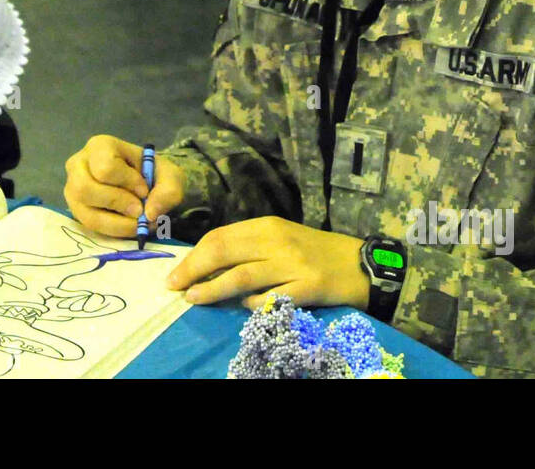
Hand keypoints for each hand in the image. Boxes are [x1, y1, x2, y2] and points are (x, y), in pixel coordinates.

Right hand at [63, 134, 185, 237]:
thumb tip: (150, 214)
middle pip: (85, 189)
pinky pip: (88, 225)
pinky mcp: (75, 208)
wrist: (147, 183)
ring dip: (116, 222)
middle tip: (139, 210)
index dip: (128, 183)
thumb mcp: (171, 177)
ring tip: (136, 221)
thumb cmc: (154, 174)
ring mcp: (72, 188)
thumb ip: (168, 192)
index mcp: (100, 146)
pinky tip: (127, 225)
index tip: (145, 190)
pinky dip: (112, 230)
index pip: (106, 168)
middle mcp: (78, 164)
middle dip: (117, 204)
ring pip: (85, 211)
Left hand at [165, 216, 368, 309]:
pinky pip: (271, 299)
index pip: (220, 237)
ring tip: (193, 298)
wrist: (360, 264)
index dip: (194, 255)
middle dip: (193, 270)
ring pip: (241, 276)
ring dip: (212, 289)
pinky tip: (243, 308)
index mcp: (267, 226)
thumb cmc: (314, 251)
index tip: (176, 272)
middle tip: (174, 286)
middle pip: (224, 252)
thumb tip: (206, 264)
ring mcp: (292, 264)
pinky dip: (251, 305)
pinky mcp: (307, 287)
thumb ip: (248, 248)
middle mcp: (276, 241)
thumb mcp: (280, 239)